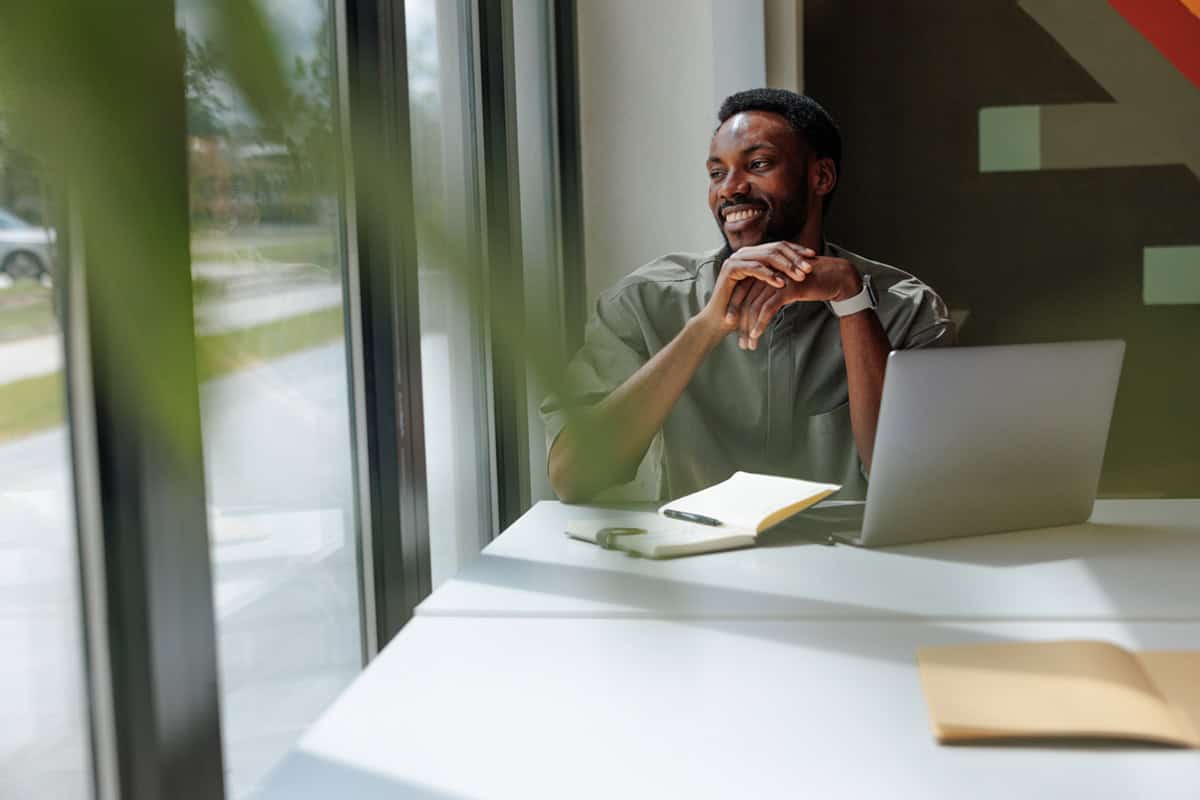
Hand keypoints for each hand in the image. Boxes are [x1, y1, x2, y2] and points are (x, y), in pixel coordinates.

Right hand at [695, 242, 807, 342]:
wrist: (721, 319)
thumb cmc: (744, 306)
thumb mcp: (765, 288)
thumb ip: (778, 275)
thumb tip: (803, 270)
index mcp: (754, 253)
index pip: (779, 246)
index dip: (797, 250)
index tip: (814, 256)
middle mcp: (745, 252)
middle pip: (775, 248)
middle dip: (794, 258)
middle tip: (809, 268)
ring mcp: (736, 258)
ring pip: (766, 256)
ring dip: (785, 266)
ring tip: (799, 276)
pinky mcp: (730, 268)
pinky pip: (754, 268)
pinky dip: (769, 275)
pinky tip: (781, 283)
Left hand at [728, 254, 862, 349]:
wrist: (837, 276)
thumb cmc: (814, 283)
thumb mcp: (789, 288)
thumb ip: (775, 294)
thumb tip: (763, 309)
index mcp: (766, 273)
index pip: (744, 292)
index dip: (736, 311)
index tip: (731, 328)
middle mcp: (769, 275)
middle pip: (746, 301)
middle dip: (741, 324)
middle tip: (740, 343)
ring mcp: (778, 280)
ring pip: (755, 307)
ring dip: (749, 328)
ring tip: (748, 344)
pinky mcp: (787, 288)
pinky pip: (768, 308)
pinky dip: (760, 323)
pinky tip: (756, 334)